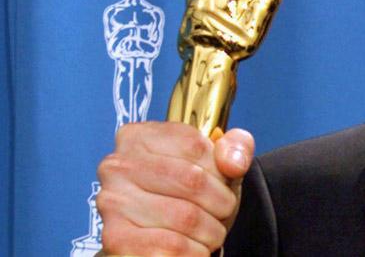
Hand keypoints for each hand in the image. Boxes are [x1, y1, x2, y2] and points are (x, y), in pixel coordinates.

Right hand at [96, 122, 254, 255]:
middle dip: (221, 203)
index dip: (221, 171)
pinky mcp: (115, 239)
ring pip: (186, 217)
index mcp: (139, 136)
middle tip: (222, 213)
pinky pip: (172, 247)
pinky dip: (195, 252)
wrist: (164, 237)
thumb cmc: (190, 196)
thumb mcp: (219, 164)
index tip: (222, 183)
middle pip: (192, 181)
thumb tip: (233, 162)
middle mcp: (117, 166)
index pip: (195, 146)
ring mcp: (112, 202)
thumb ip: (235, 147)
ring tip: (209, 232)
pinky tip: (194, 248)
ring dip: (211, 231)